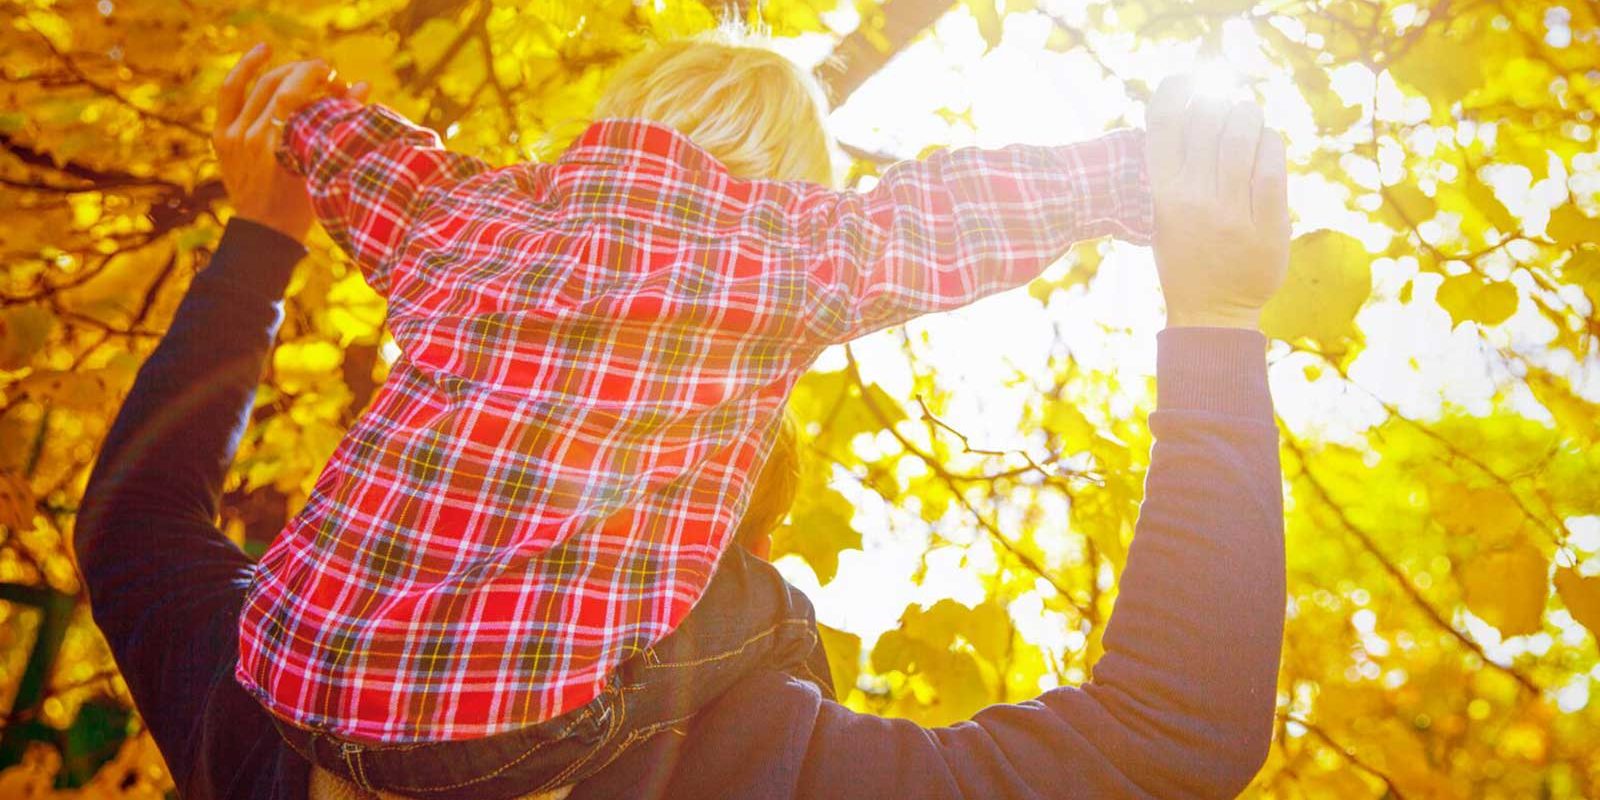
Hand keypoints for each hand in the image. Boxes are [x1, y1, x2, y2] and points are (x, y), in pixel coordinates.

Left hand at [212, 44, 368, 241]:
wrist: (265, 232)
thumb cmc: (303, 206)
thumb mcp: (324, 167)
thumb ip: (341, 125)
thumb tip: (363, 86)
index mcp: (274, 147)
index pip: (292, 94)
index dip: (314, 76)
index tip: (335, 74)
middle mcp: (248, 137)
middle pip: (276, 85)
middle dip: (305, 73)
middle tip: (328, 76)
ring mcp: (231, 135)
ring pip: (255, 84)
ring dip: (282, 69)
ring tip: (303, 65)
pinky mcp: (221, 135)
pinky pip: (230, 93)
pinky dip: (244, 70)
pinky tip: (263, 53)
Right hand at [1145, 76, 1289, 329]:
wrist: (1211, 313)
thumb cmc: (1185, 256)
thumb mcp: (1162, 215)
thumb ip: (1173, 171)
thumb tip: (1195, 110)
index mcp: (1161, 195)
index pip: (1162, 124)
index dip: (1174, 90)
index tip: (1186, 81)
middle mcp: (1193, 200)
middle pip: (1208, 121)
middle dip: (1221, 105)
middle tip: (1227, 110)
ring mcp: (1231, 214)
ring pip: (1243, 137)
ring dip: (1249, 117)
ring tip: (1249, 119)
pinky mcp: (1267, 226)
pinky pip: (1272, 168)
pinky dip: (1271, 144)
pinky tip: (1267, 143)